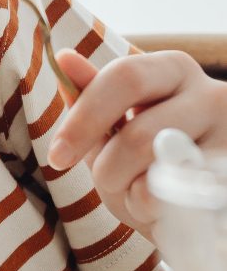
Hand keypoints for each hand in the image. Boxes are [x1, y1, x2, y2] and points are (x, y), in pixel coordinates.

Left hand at [49, 48, 226, 240]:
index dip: (85, 118)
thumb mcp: (116, 125)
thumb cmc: (149, 157)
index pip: (124, 77)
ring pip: (161, 173)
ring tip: (140, 194)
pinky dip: (157, 212)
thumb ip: (91, 97)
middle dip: (109, 169)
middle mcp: (211, 96)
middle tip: (106, 183)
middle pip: (140, 134)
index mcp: (173, 70)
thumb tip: (64, 59)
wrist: (202, 200)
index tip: (58, 156)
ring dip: (133, 195)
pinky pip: (181, 202)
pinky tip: (164, 208)